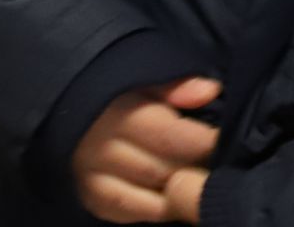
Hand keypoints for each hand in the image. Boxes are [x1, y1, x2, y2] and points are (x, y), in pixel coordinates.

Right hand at [74, 76, 220, 223]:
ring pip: (155, 196)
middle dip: (197, 168)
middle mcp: (104, 149)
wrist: (68, 110)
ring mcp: (96, 179)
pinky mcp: (94, 199)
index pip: (171, 136)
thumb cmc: (116, 95)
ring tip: (201, 179)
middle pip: (166, 170)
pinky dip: (160, 207)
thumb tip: (211, 91)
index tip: (225, 139)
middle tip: (220, 163)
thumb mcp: (142, 80)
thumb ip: (175, 87)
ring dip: (182, 190)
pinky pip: (137, 213)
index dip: (205, 141)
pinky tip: (174, 195)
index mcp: (120, 113)